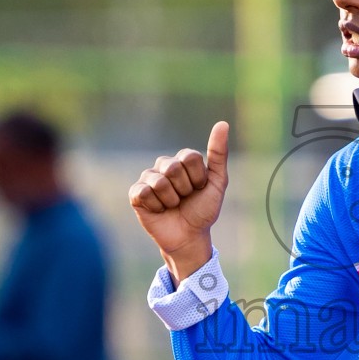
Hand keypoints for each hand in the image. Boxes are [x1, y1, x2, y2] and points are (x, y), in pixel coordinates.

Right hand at [129, 121, 229, 282]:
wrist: (190, 236)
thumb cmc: (203, 210)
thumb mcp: (218, 182)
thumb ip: (219, 153)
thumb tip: (222, 123)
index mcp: (183, 160)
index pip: (189, 156)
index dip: (198, 177)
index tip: (200, 188)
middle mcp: (164, 165)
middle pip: (172, 167)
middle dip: (184, 189)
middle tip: (185, 199)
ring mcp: (148, 179)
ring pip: (159, 182)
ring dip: (171, 200)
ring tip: (173, 205)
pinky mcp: (136, 194)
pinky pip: (144, 193)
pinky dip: (157, 206)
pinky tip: (159, 210)